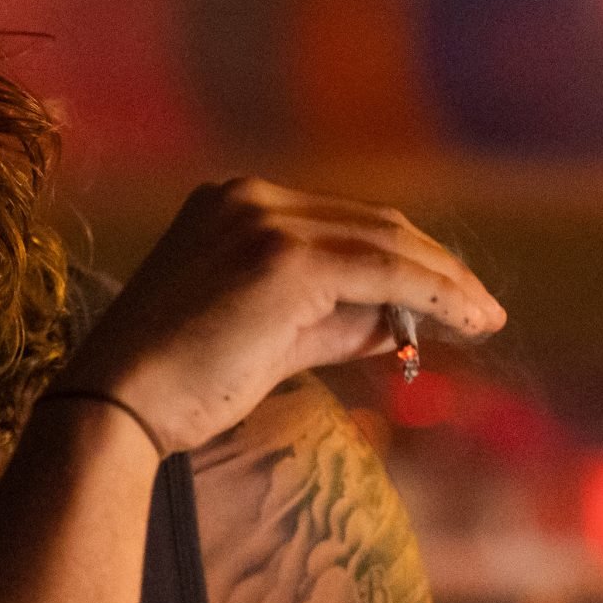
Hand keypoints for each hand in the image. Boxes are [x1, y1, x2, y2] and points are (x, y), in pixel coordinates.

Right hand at [59, 177, 505, 451]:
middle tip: (479, 312)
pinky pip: (385, 272)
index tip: (447, 299)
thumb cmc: (179, 383)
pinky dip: (434, 295)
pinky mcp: (287, 259)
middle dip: (434, 268)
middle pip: (374, 224)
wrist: (118, 404)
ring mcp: (267, 222)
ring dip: (445, 283)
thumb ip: (336, 321)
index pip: (344, 224)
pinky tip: (467, 322)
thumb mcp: (270, 338)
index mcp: (233, 204)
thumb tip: (403, 323)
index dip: (405, 259)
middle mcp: (251, 198)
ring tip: (484, 322)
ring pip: (388, 243)